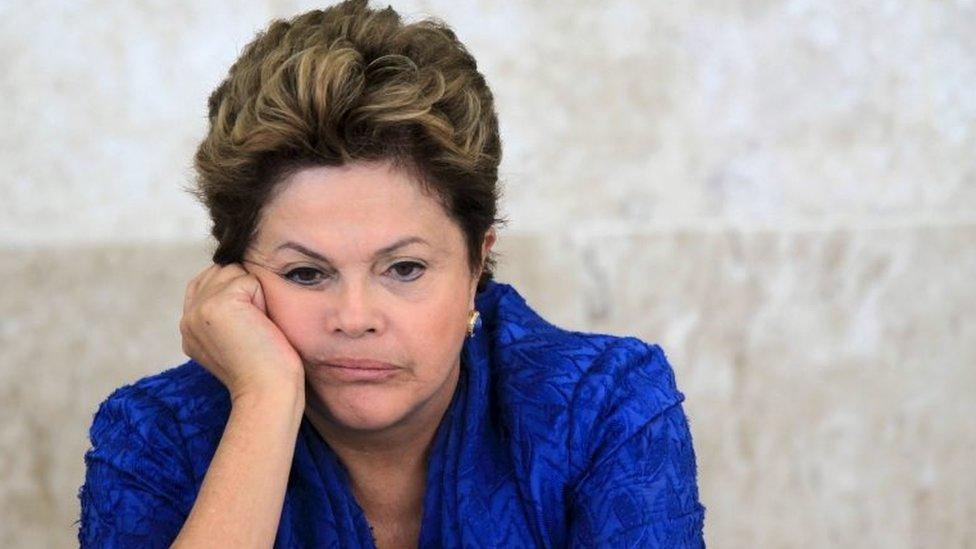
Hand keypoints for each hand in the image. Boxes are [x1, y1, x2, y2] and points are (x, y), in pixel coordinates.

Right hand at [180, 263, 304, 401]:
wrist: (268, 392)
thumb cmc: (265, 368)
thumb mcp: (234, 337)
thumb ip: (225, 311)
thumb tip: (238, 280)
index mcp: (189, 327)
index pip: (208, 281)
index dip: (236, 290)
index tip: (250, 322)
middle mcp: (188, 317)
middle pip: (223, 271)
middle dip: (247, 290)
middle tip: (255, 327)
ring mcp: (199, 309)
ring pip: (235, 272)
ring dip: (256, 293)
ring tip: (257, 326)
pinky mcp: (217, 305)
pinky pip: (249, 279)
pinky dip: (263, 298)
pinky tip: (261, 324)